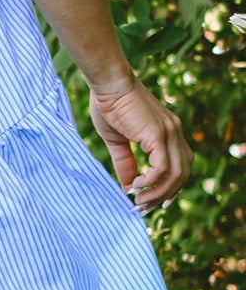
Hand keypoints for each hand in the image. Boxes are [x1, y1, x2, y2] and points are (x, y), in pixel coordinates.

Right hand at [88, 75, 192, 212]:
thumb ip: (125, 161)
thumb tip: (128, 187)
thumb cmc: (108, 104)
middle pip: (182, 174)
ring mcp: (169, 133)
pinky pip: (163, 167)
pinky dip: (152, 181)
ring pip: (175, 174)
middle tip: (144, 208)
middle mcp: (174, 132)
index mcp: (168, 131)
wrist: (108, 81)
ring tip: (139, 201)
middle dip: (164, 195)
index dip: (169, 186)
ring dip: (158, 192)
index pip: (180, 166)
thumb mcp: (116, 138)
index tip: (152, 200)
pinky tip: (136, 185)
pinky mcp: (159, 135)